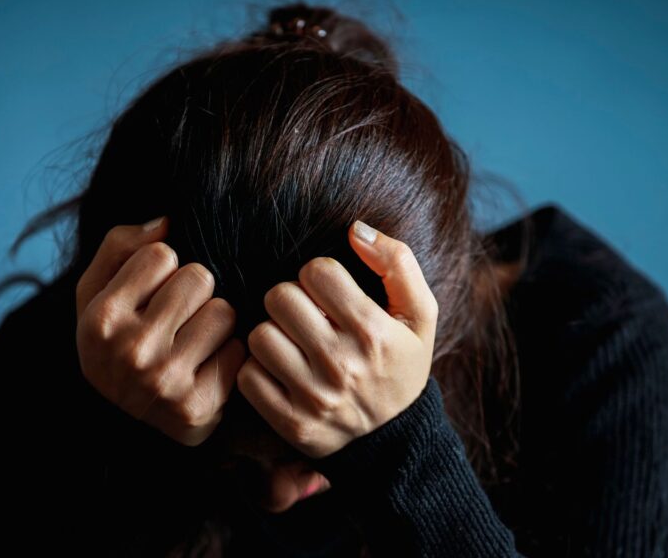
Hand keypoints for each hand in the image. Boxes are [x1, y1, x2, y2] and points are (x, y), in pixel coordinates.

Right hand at [75, 216, 245, 446]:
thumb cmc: (111, 340)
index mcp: (102, 318)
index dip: (161, 269)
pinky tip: (204, 367)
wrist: (116, 423)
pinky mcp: (199, 407)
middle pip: (199, 277)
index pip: (162, 254)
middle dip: (192, 291)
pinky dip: (227, 355)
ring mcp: (166, 382)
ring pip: (224, 312)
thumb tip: (166, 222)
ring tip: (191, 340)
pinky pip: (239, 351)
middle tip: (175, 317)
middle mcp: (131, 351)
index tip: (150, 292)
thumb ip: (120, 245)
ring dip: (214, 321)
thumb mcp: (94, 292)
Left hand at [236, 220, 437, 458]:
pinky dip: (258, 370)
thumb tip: (355, 228)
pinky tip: (280, 371)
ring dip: (273, 334)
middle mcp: (342, 365)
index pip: (317, 272)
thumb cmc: (402, 364)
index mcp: (373, 332)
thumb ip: (397, 263)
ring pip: (260, 336)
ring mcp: (314, 397)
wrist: (396, 439)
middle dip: (291, 300)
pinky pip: (247, 376)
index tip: (328, 294)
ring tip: (293, 344)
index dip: (319, 276)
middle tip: (306, 316)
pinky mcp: (290, 422)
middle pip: (280, 298)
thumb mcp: (420, 315)